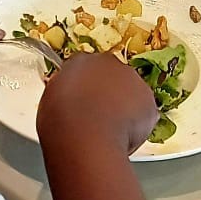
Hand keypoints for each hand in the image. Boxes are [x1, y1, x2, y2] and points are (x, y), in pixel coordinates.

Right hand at [38, 51, 159, 156]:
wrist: (85, 138)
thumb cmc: (61, 122)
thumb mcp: (51, 100)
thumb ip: (64, 92)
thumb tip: (68, 99)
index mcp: (81, 61)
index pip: (86, 70)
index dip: (86, 88)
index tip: (83, 103)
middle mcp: (109, 64)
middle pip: (112, 78)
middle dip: (108, 94)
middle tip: (98, 117)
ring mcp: (133, 81)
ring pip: (131, 94)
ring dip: (125, 108)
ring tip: (111, 131)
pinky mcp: (149, 101)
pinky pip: (145, 114)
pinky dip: (139, 125)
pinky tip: (124, 138)